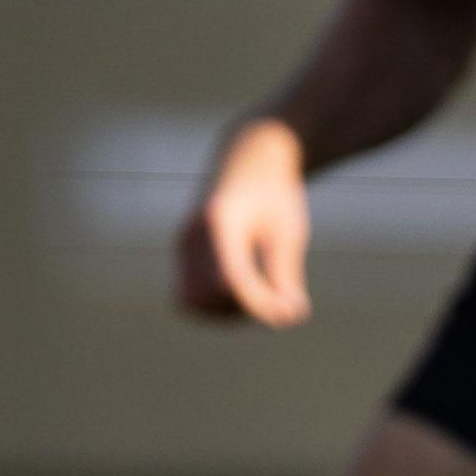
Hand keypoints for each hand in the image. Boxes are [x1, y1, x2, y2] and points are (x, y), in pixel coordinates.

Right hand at [179, 116, 311, 323]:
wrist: (249, 159)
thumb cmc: (274, 192)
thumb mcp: (289, 229)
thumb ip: (285, 273)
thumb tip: (289, 316)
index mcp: (221, 221)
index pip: (233, 279)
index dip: (262, 304)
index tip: (293, 311)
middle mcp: (192, 234)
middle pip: (208, 295)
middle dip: (244, 309)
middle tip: (279, 297)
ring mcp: (182, 244)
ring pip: (193, 301)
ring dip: (226, 312)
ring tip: (263, 295)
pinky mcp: (182, 253)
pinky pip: (189, 295)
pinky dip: (215, 305)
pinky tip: (246, 292)